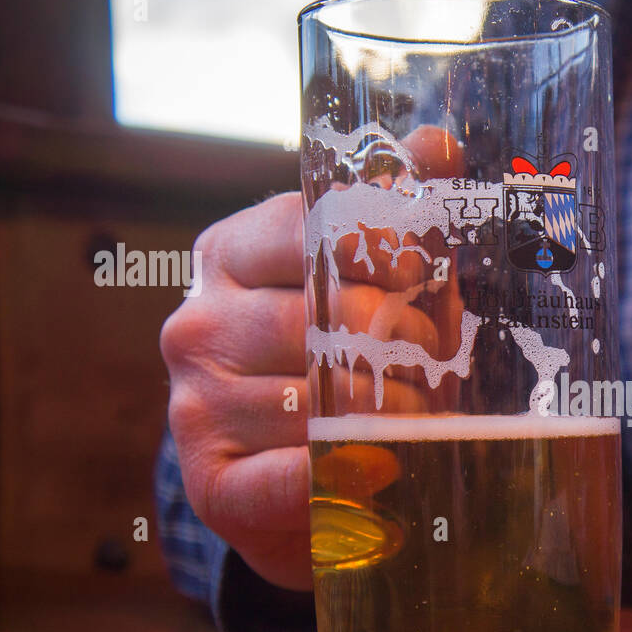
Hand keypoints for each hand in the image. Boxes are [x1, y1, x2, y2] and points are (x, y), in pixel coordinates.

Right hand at [160, 127, 462, 591]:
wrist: (288, 486)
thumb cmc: (338, 365)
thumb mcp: (367, 282)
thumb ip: (394, 214)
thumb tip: (436, 145)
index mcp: (229, 255)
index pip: (309, 227)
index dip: (386, 249)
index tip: (428, 274)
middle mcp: (197, 323)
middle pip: (326, 317)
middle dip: (405, 342)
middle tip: (437, 363)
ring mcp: (194, 404)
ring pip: (322, 400)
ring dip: (394, 413)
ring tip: (420, 417)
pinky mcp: (212, 481)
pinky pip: (297, 475)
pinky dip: (352, 473)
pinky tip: (380, 469)